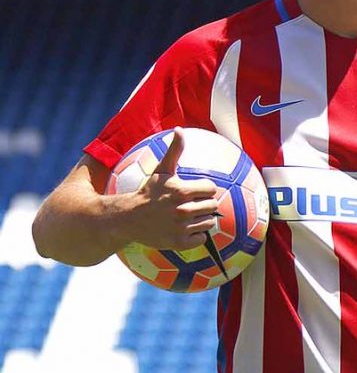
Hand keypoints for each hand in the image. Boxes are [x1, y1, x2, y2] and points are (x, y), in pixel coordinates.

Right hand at [128, 127, 218, 250]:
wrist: (129, 218)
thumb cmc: (149, 192)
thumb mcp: (161, 170)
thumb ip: (174, 150)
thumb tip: (180, 129)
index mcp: (182, 191)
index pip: (212, 189)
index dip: (204, 189)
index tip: (193, 191)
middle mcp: (182, 210)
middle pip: (213, 206)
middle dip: (204, 204)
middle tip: (190, 205)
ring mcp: (181, 227)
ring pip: (209, 222)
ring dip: (202, 219)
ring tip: (187, 216)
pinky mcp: (179, 243)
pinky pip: (202, 238)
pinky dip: (196, 235)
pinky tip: (184, 229)